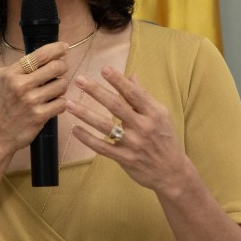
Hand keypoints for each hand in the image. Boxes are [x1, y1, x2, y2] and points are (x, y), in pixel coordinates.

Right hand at [0, 42, 69, 158]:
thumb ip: (13, 66)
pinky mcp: (40, 116)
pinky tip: (53, 104)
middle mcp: (21, 86)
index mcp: (11, 74)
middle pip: (56, 67)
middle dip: (62, 67)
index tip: (64, 48)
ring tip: (53, 90)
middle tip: (60, 70)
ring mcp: (31, 102)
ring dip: (61, 86)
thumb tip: (37, 56)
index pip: (40, 55)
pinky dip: (60, 103)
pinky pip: (62, 103)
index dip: (56, 49)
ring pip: (62, 85)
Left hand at [66, 67, 191, 192]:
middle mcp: (143, 127)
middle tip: (80, 80)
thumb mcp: (161, 115)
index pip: (133, 93)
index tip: (104, 69)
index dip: (118, 81)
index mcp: (153, 113)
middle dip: (96, 91)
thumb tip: (132, 76)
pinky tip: (75, 130)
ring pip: (105, 126)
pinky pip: (102, 147)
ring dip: (85, 114)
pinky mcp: (124, 159)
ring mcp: (133, 144)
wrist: (171, 172)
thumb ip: (144, 96)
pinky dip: (88, 139)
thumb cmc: (165, 139)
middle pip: (116, 106)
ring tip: (69, 104)